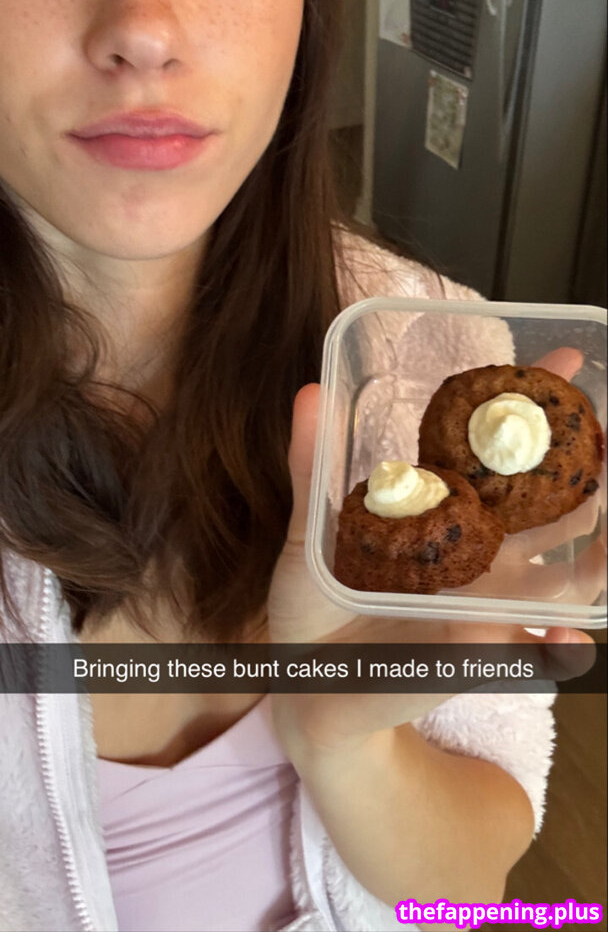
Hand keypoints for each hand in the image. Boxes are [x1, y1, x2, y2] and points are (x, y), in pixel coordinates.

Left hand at [267, 349, 601, 757]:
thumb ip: (312, 466)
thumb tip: (309, 391)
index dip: (531, 410)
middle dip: (586, 469)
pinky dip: (560, 647)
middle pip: (549, 507)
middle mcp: (479, 554)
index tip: (566, 360)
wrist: (306, 686)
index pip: (496, 455)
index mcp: (446, 516)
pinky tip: (568, 641)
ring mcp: (488, 603)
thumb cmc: (313, 607)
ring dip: (599, 552)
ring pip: (565, 576)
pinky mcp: (482, 652)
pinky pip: (537, 651)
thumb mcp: (308, 534)